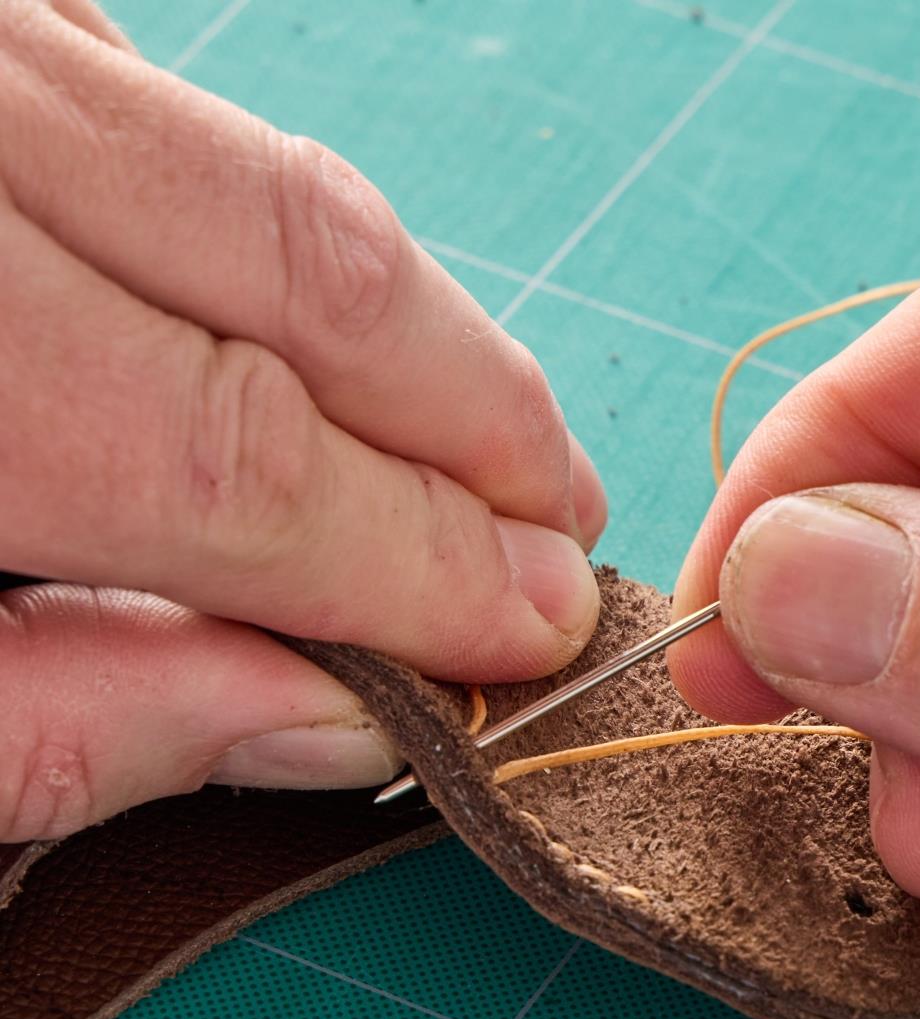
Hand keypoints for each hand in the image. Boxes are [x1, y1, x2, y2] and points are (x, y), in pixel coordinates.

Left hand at [0, 1, 605, 840]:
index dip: (416, 555)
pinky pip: (131, 79)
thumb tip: (324, 717)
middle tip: (564, 511)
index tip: (537, 616)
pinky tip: (284, 312)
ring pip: (232, 152)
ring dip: (389, 312)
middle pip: (283, 259)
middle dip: (468, 408)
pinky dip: (240, 210)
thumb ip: (50, 733)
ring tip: (477, 429)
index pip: (230, 458)